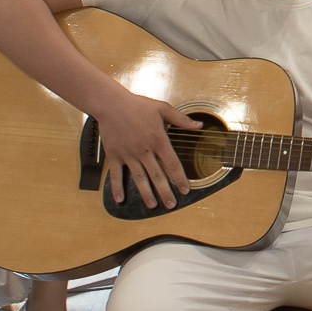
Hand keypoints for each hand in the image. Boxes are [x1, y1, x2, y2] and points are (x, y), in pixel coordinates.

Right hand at [94, 88, 197, 209]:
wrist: (112, 105)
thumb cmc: (139, 106)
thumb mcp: (163, 108)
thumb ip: (181, 119)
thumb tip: (199, 126)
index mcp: (158, 139)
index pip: (172, 163)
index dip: (180, 178)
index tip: (185, 190)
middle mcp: (144, 150)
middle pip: (157, 175)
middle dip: (165, 192)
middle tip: (171, 205)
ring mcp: (128, 154)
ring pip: (139, 178)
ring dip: (146, 193)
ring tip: (152, 206)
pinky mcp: (115, 155)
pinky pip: (116, 175)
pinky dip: (117, 188)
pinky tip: (120, 199)